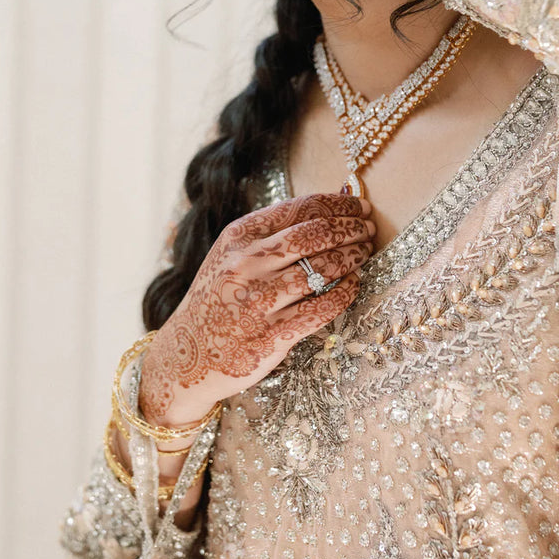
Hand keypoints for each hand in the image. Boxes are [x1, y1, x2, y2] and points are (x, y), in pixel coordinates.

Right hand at [140, 193, 374, 424]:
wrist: (188, 354)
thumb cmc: (220, 297)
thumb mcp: (232, 254)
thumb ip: (272, 232)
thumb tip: (329, 208)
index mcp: (239, 237)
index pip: (300, 208)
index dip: (338, 204)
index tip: (360, 206)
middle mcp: (246, 265)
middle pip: (315, 235)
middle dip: (351, 228)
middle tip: (370, 228)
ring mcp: (258, 301)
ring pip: (322, 270)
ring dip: (353, 257)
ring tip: (365, 252)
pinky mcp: (271, 336)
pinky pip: (322, 309)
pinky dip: (345, 293)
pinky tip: (354, 285)